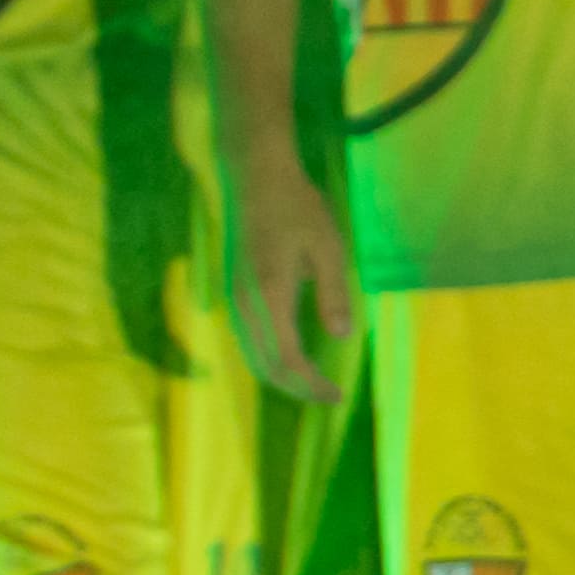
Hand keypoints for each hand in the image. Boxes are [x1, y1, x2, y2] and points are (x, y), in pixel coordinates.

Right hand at [228, 136, 359, 403]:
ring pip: (252, 356)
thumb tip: (342, 336)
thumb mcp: (328, 247)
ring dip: (281, 378)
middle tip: (329, 397)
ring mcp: (234, 299)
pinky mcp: (232, 292)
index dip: (312, 385)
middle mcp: (245, 304)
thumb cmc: (297, 207)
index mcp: (271, 295)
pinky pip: (246, 340)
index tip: (338, 396)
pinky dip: (267, 359)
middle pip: (266, 366)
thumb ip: (334, 293)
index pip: (288, 359)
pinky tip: (289, 358)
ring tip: (312, 385)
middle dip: (298, 389)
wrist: (254, 178)